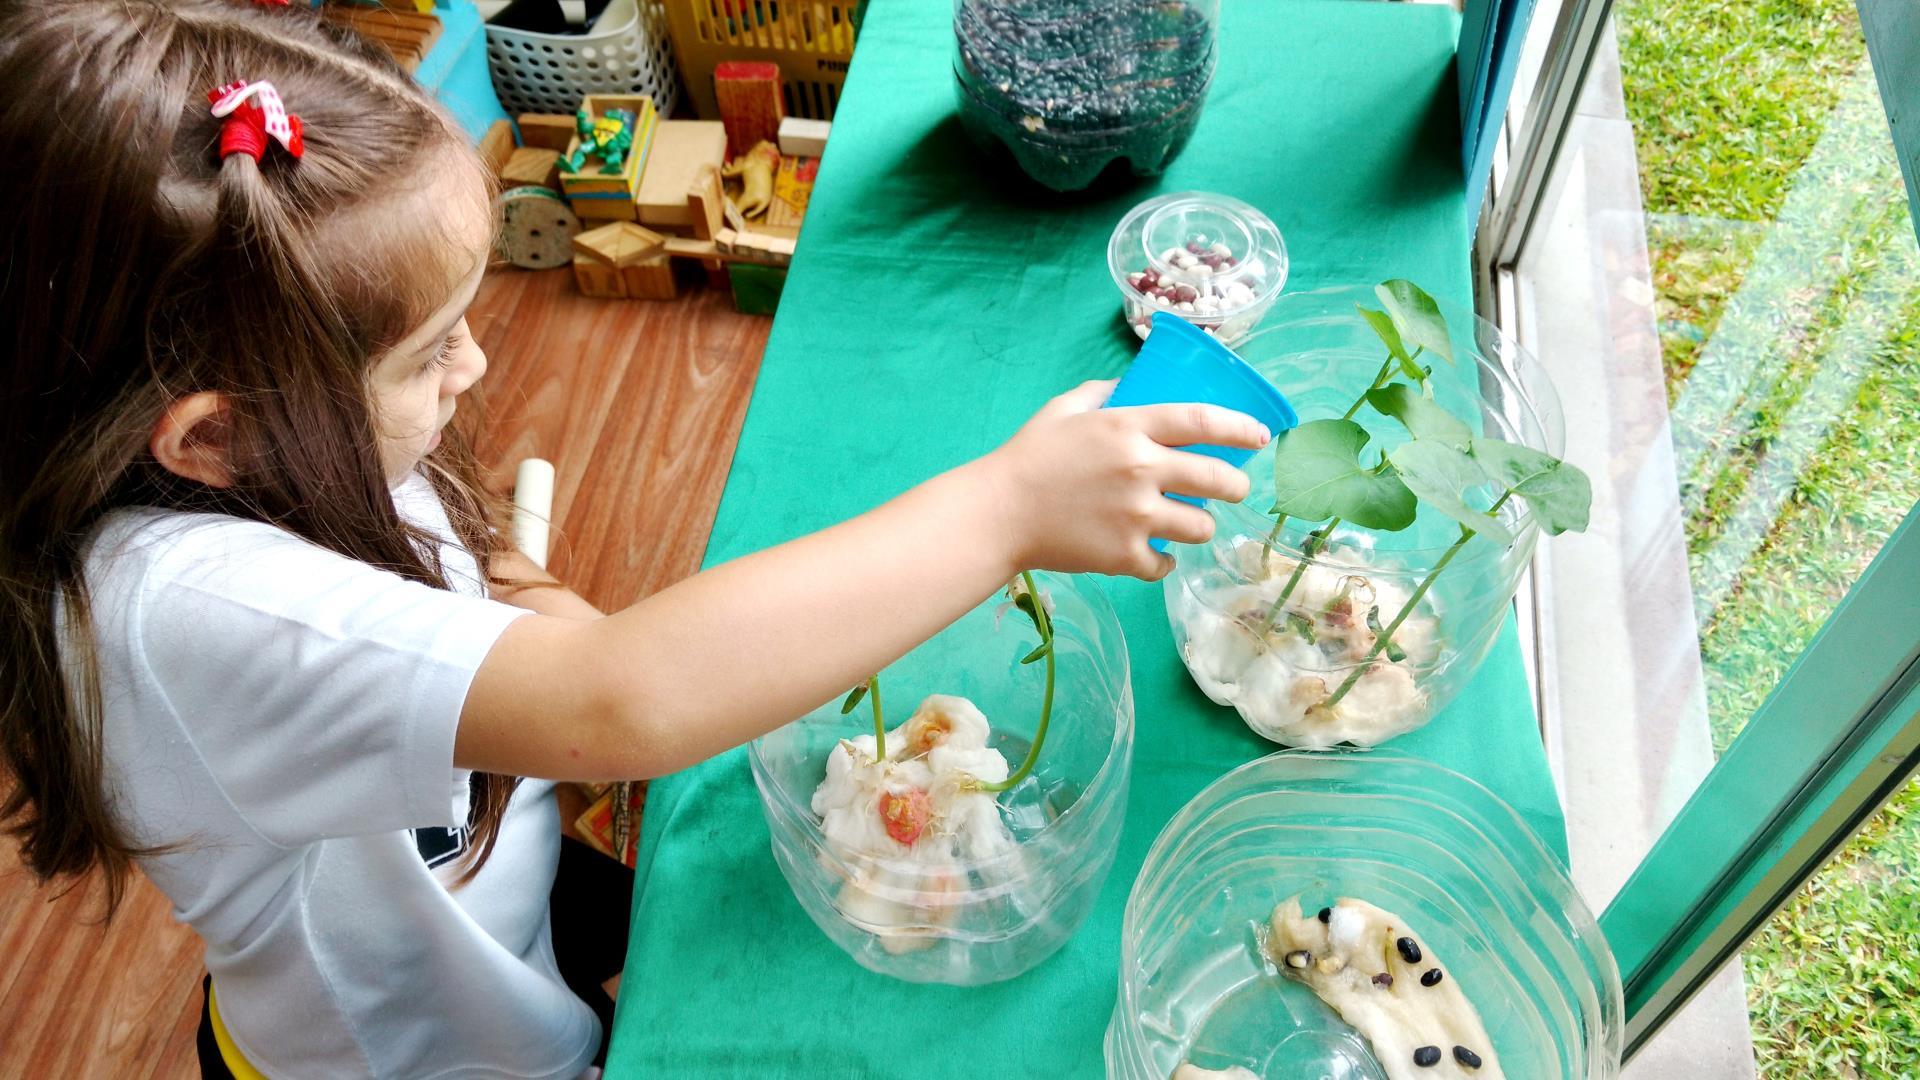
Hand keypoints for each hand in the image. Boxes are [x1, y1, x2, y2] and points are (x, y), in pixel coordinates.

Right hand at [976, 380, 1268, 579]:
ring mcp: (1136, 515)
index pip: (1202, 420)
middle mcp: (1141, 468)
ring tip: (1190, 524)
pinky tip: (1157, 557)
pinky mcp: (1124, 555)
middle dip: (1236, 487)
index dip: (1240, 428)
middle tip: (1233, 490)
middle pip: (1218, 479)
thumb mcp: (1063, 410)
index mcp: (1128, 427)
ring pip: (1201, 526)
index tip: (1261, 437)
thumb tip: (1127, 386)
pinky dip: (1164, 562)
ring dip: (1201, 526)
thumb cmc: (1027, 458)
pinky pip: (1165, 563)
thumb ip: (1101, 394)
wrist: (998, 514)